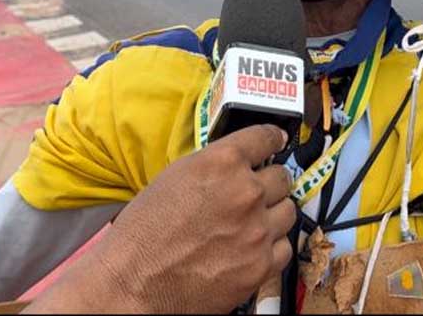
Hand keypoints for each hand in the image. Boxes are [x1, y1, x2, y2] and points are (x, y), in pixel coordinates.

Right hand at [26, 124, 295, 313]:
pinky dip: (271, 247)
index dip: (272, 140)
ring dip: (273, 214)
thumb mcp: (176, 177)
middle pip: (282, 176)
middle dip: (269, 183)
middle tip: (254, 194)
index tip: (276, 142)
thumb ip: (215, 166)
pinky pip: (285, 246)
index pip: (265, 137)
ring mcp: (257, 230)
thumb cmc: (144, 231)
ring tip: (252, 223)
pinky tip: (252, 248)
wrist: (133, 284)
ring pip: (289, 210)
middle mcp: (246, 191)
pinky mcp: (261, 265)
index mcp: (222, 163)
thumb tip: (241, 163)